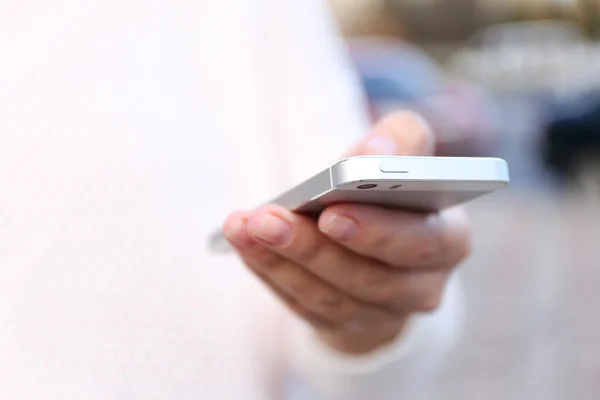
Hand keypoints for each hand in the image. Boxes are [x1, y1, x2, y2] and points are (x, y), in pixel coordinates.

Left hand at [222, 112, 470, 354]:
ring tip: (244, 226)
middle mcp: (422, 286)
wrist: (377, 241)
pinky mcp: (346, 325)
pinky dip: (271, 272)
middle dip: (314, 248)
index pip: (426, 240)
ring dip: (282, 260)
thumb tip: (379, 150)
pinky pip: (305, 306)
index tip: (333, 210)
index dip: (380, 230)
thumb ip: (401, 140)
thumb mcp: (401, 157)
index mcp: (447, 239)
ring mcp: (383, 312)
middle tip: (269, 219)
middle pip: (370, 277)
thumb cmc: (389, 191)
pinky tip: (244, 244)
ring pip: (331, 296)